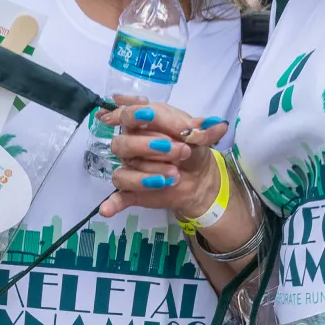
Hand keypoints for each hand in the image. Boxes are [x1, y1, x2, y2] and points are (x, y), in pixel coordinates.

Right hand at [99, 101, 229, 220]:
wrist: (200, 177)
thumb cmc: (193, 148)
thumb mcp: (200, 135)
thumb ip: (203, 129)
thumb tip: (217, 125)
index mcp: (143, 123)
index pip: (128, 114)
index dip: (137, 114)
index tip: (151, 116)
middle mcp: (131, 143)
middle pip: (123, 143)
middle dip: (150, 147)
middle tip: (182, 151)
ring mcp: (130, 168)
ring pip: (125, 170)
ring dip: (150, 172)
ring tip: (175, 175)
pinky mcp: (132, 190)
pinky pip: (117, 196)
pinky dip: (112, 203)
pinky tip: (107, 210)